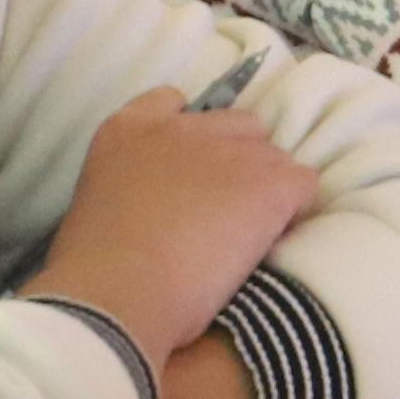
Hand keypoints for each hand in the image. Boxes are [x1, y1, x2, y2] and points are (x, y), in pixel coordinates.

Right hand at [22, 85, 323, 359]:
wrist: (116, 296)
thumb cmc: (96, 272)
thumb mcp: (99, 205)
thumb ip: (133, 185)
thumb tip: (157, 206)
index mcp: (129, 129)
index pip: (172, 102)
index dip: (192, 138)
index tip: (191, 172)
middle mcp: (184, 127)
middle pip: (237, 127)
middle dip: (236, 163)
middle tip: (223, 212)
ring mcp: (231, 152)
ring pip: (273, 158)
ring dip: (265, 189)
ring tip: (248, 235)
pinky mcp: (268, 184)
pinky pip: (303, 184)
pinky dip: (295, 210)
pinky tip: (275, 240)